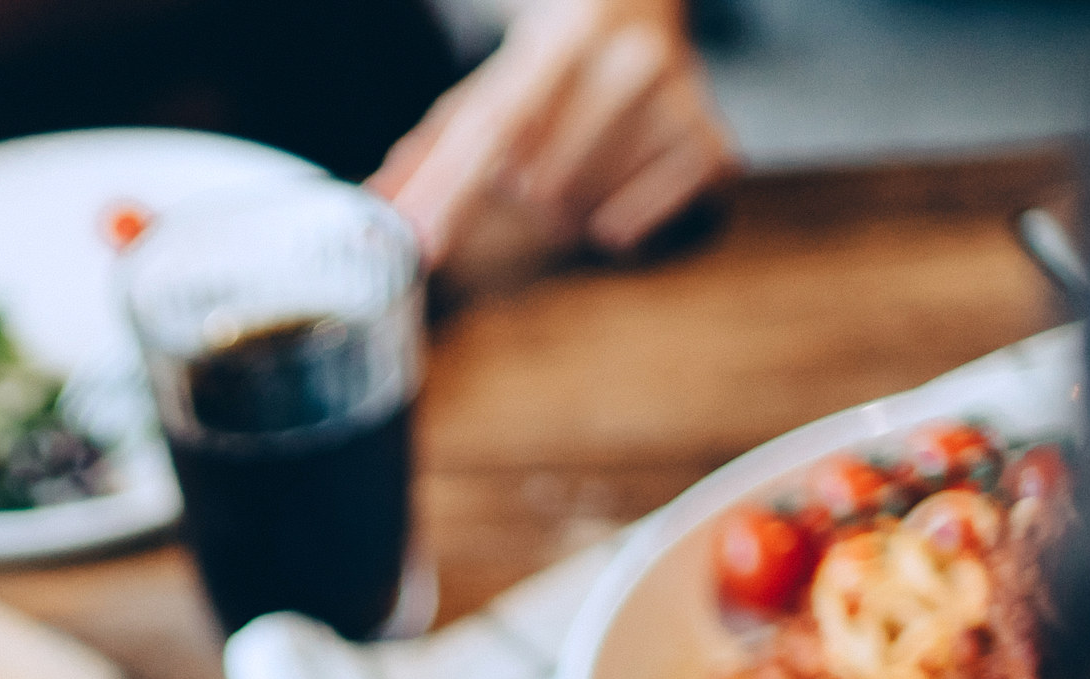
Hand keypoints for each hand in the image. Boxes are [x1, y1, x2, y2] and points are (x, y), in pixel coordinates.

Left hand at [369, 0, 732, 270]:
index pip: (497, 129)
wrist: (640, 7)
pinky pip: (642, 226)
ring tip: (587, 158)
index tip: (421, 245)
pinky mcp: (714, 144)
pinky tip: (622, 183)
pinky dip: (621, 224)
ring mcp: (677, 101)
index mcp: (559, 42)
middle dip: (526, 194)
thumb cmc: (553, 64)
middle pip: (541, 187)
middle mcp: (626, 63)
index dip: (454, 192)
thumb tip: (375, 202)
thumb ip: (434, 147)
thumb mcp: (492, 84)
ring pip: (586, 214)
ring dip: (569, 209)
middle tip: (545, 158)